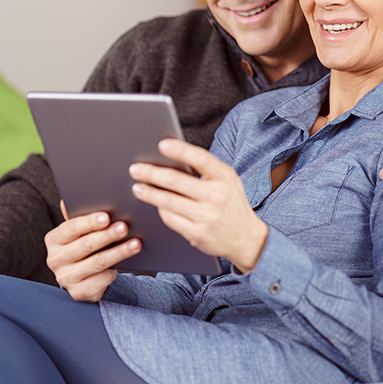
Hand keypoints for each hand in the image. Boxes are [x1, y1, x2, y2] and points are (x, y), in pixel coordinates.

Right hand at [45, 203, 141, 301]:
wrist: (83, 278)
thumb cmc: (84, 247)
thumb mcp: (79, 233)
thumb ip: (78, 217)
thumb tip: (67, 202)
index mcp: (54, 240)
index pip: (71, 228)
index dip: (89, 222)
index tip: (107, 216)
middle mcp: (55, 259)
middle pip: (85, 245)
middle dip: (107, 235)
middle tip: (124, 227)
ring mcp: (65, 278)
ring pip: (97, 262)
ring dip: (118, 252)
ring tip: (135, 244)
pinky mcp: (78, 293)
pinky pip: (101, 280)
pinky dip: (114, 272)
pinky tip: (125, 265)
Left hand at [129, 138, 266, 272]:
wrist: (247, 238)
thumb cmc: (230, 203)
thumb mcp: (226, 181)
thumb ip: (205, 169)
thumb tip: (171, 155)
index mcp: (224, 177)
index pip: (200, 159)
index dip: (180, 150)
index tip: (162, 144)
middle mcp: (217, 196)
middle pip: (176, 181)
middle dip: (151, 173)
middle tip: (135, 169)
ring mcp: (207, 217)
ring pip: (168, 202)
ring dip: (149, 193)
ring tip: (137, 187)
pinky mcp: (198, 234)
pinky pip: (171, 219)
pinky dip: (161, 210)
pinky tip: (155, 205)